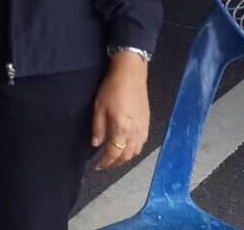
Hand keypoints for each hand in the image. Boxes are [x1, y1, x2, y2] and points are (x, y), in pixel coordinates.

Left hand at [92, 53, 150, 169]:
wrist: (131, 75)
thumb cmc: (112, 89)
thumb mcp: (99, 107)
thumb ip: (98, 128)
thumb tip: (96, 144)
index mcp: (122, 129)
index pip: (114, 153)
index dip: (105, 162)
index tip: (97, 166)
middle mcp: (135, 132)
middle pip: (127, 156)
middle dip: (115, 163)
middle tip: (104, 164)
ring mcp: (143, 129)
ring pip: (136, 152)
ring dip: (125, 158)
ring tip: (113, 157)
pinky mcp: (147, 124)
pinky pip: (142, 144)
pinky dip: (133, 150)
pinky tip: (126, 146)